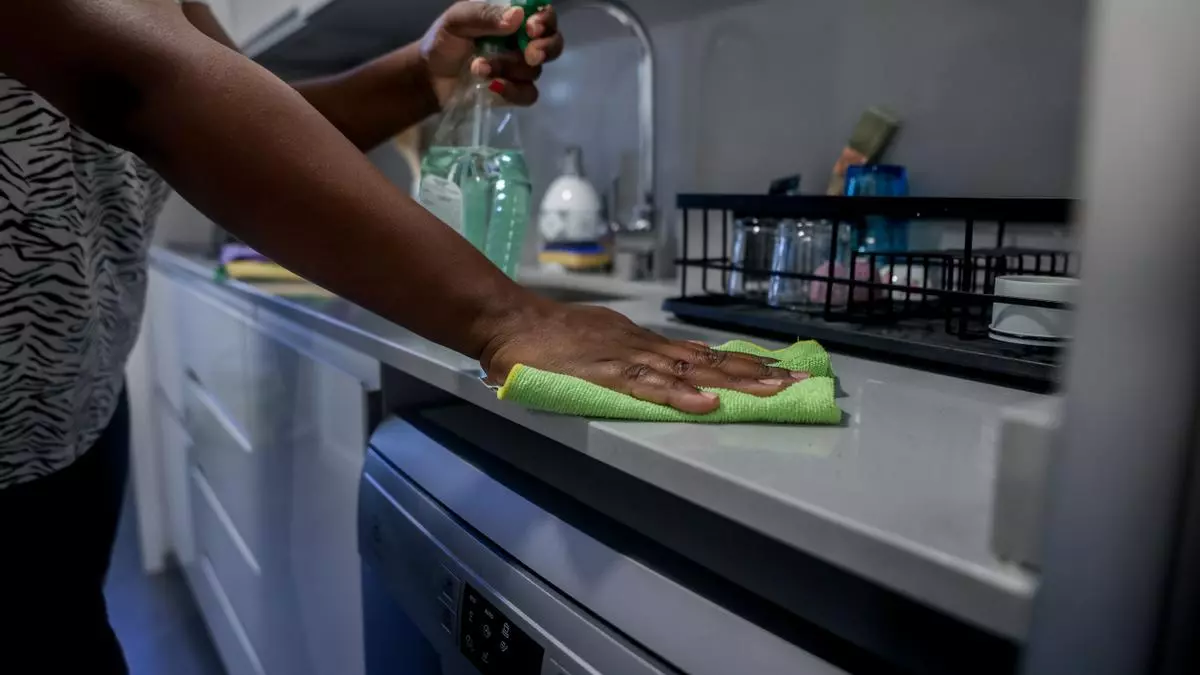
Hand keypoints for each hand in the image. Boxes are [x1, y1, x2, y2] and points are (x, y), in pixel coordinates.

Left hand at [421, 1, 563, 107]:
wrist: (429, 78)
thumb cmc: (443, 42)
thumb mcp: (457, 20)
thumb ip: (484, 15)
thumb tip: (517, 17)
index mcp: (512, 18)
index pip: (543, 14)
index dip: (545, 21)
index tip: (532, 28)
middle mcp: (522, 42)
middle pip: (553, 43)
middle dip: (545, 48)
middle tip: (530, 54)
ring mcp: (520, 69)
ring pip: (534, 70)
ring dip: (507, 69)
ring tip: (478, 68)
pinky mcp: (514, 93)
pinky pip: (528, 94)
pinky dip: (512, 91)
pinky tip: (492, 87)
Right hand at [480, 301, 810, 413]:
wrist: (507, 323)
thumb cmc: (546, 340)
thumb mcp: (598, 343)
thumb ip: (629, 360)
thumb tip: (663, 372)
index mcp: (643, 343)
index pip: (702, 355)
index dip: (742, 365)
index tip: (781, 373)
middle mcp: (644, 347)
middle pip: (708, 361)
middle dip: (755, 374)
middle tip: (799, 383)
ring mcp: (625, 358)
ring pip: (688, 371)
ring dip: (732, 383)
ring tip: (772, 392)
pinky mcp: (603, 374)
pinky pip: (646, 386)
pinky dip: (678, 396)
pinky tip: (706, 404)